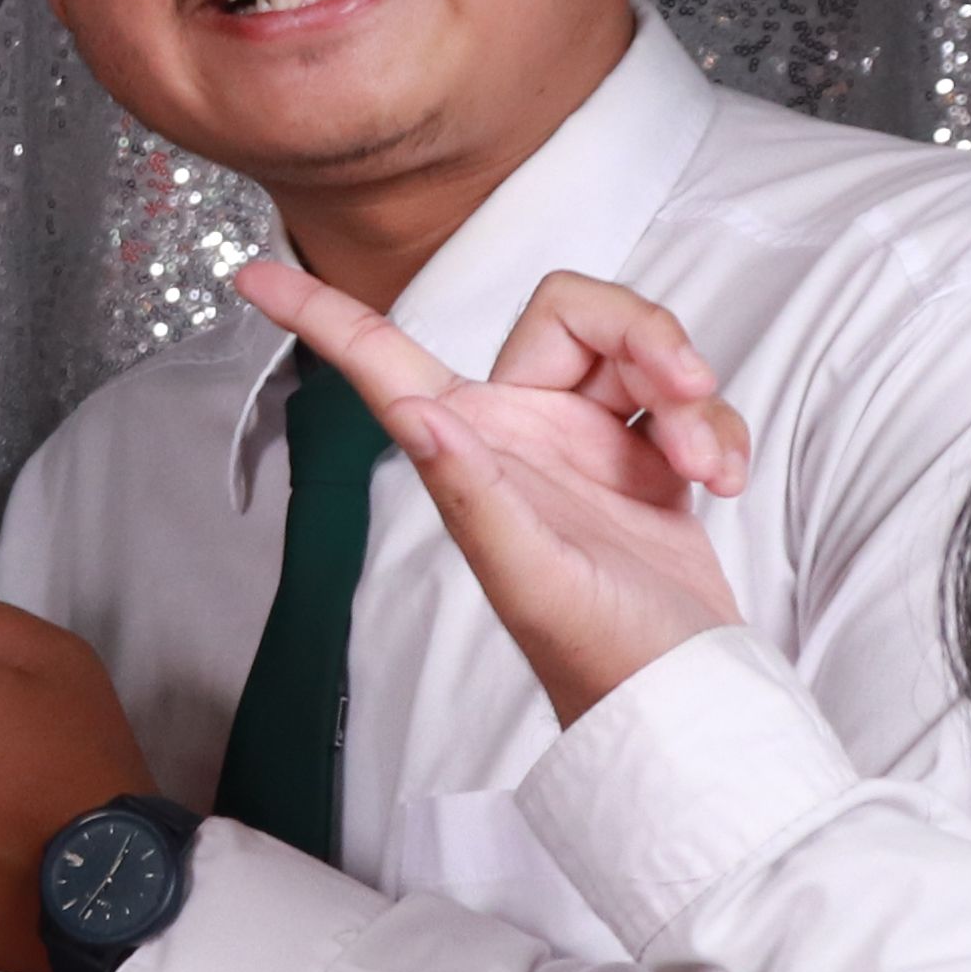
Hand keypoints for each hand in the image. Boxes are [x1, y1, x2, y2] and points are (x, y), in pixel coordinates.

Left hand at [233, 259, 753, 725]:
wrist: (686, 696)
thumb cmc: (599, 656)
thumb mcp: (532, 580)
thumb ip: (477, 494)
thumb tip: (417, 415)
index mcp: (471, 446)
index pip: (382, 359)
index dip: (319, 314)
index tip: (248, 275)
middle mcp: (520, 431)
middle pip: (573, 312)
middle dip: (642, 334)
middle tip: (683, 386)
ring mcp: (586, 442)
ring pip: (640, 352)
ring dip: (689, 394)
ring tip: (705, 466)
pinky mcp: (647, 460)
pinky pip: (684, 401)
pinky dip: (716, 428)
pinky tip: (723, 481)